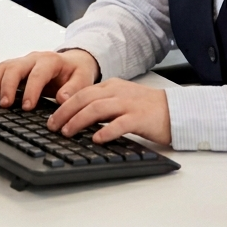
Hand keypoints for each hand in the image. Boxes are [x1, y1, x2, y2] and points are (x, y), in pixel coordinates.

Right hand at [0, 49, 99, 109]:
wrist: (73, 62)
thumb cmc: (76, 72)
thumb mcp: (83, 78)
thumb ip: (74, 88)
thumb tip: (63, 98)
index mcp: (51, 61)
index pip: (38, 73)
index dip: (31, 90)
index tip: (27, 106)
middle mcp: (34, 59)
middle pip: (16, 67)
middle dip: (8, 85)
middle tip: (4, 104)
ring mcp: (23, 62)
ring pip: (4, 67)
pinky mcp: (15, 68)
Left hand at [46, 77, 170, 145]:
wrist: (174, 110)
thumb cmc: (146, 109)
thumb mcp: (121, 101)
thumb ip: (102, 105)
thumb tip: (77, 119)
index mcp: (111, 86)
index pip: (82, 92)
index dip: (64, 105)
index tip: (52, 118)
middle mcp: (117, 92)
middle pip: (85, 98)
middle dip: (65, 112)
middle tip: (52, 126)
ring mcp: (128, 104)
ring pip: (97, 108)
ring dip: (79, 120)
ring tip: (67, 132)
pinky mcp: (140, 118)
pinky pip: (120, 123)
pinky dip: (106, 131)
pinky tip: (96, 139)